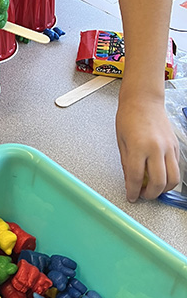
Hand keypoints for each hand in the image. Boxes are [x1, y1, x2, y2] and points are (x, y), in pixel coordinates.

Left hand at [116, 85, 180, 201]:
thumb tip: (129, 182)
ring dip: (164, 189)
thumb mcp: (121, 141)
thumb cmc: (129, 116)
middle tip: (143, 195)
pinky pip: (177, 168)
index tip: (131, 196)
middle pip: (158, 183)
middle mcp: (156, 148)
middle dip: (150, 195)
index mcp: (138, 147)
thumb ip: (127, 164)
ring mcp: (168, 148)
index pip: (136, 178)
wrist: (143, 100)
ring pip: (173, 179)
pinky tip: (160, 176)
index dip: (133, 191)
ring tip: (153, 188)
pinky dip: (170, 177)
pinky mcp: (176, 146)